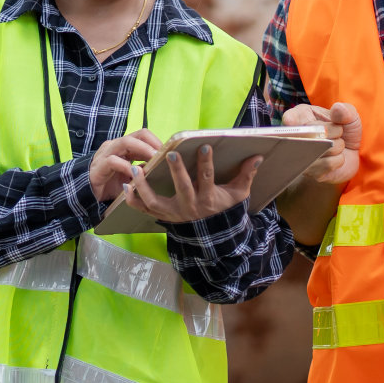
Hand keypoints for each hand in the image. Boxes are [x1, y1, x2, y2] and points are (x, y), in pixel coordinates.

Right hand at [89, 129, 161, 201]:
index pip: (142, 135)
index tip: (168, 151)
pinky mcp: (99, 165)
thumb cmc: (111, 183)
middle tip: (163, 154)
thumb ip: (142, 170)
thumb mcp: (131, 176)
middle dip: (152, 143)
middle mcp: (115, 145)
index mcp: (124, 146)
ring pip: (125, 142)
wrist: (89, 193)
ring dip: (142, 150)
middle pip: (136, 135)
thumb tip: (160, 167)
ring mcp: (106, 153)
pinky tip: (134, 174)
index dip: (156, 141)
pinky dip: (125, 166)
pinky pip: (113, 161)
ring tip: (153, 158)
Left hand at [123, 144, 260, 223]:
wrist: (213, 236)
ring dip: (144, 186)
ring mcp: (174, 212)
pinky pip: (144, 209)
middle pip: (182, 188)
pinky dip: (133, 200)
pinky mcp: (162, 215)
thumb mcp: (238, 194)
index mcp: (208, 199)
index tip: (204, 146)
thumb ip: (247, 175)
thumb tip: (257, 156)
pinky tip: (126, 186)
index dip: (206, 163)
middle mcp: (189, 206)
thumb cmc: (225, 209)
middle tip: (171, 154)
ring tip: (137, 168)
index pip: (208, 179)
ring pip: (156, 201)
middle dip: (176, 171)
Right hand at [283, 102, 360, 186]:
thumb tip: (338, 109)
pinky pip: (326, 164)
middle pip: (310, 134)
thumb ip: (346, 111)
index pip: (290, 118)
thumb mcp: (349, 117)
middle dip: (333, 133)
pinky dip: (338, 160)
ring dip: (337, 147)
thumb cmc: (345, 131)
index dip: (296, 121)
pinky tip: (337, 157)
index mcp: (301, 116)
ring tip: (338, 145)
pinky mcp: (310, 172)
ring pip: (320, 150)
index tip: (299, 123)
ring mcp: (300, 155)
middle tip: (339, 133)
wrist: (350, 155)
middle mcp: (296, 135)